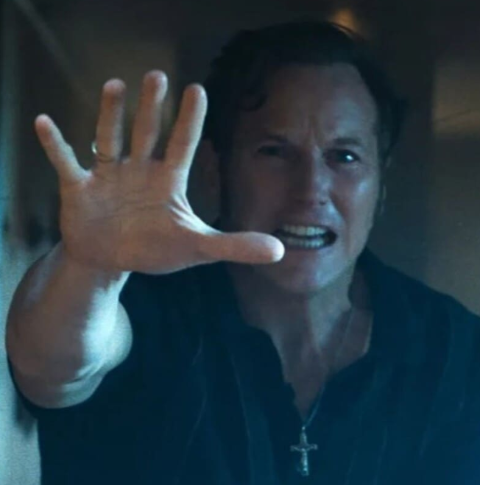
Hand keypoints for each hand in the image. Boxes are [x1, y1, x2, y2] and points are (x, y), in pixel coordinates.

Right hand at [34, 70, 283, 274]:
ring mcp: (108, 176)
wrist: (112, 259)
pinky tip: (45, 124)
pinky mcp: (79, 188)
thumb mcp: (197, 247)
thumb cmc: (156, 248)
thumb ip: (235, 246)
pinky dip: (55, 146)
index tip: (197, 89)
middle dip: (151, 107)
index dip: (189, 120)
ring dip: (111, 115)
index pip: (181, 145)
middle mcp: (139, 171)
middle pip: (146, 133)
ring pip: (109, 139)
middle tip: (158, 77)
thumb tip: (280, 250)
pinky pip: (66, 163)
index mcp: (167, 181)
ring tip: (116, 85)